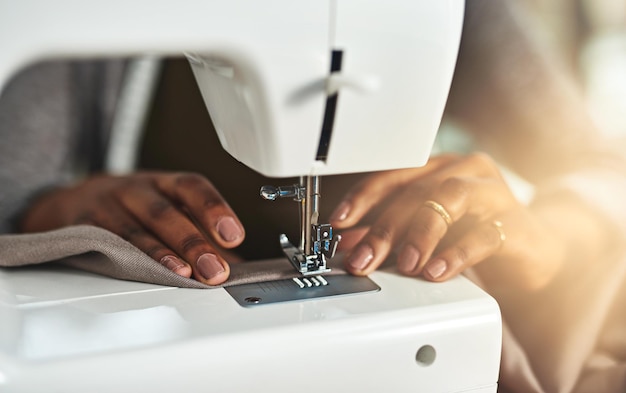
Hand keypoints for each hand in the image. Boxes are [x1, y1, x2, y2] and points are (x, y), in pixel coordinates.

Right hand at [20, 172, 244, 284]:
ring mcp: (107, 206)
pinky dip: (124, 258)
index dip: (214, 209)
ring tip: (184, 275)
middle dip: (193, 243)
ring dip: (161, 255)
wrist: (75, 201)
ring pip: (134, 229)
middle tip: (215, 270)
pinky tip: (141, 273)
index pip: (192, 187)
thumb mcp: (169, 210)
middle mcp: (136, 189)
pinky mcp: (83, 226)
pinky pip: (103, 241)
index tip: (233, 236)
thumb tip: (240, 268)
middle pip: (165, 212)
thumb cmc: (136, 209)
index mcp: (164, 184)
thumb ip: (201, 237)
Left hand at [330, 153, 566, 289]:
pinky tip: (438, 271)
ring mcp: (491, 192)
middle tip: (365, 258)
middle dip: (384, 227)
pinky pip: (483, 233)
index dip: (362, 197)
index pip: (392, 175)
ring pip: (448, 198)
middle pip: (415, 191)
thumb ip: (391, 234)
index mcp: (437, 169)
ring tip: (405, 264)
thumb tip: (351, 244)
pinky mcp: (515, 221)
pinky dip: (457, 253)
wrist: (534, 252)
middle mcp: (463, 172)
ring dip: (420, 233)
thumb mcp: (426, 234)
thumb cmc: (474, 236)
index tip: (339, 222)